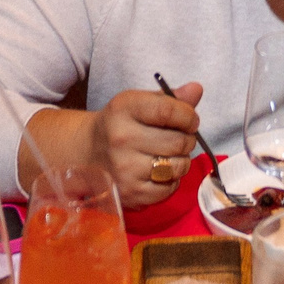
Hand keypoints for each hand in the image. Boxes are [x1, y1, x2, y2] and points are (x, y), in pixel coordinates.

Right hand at [92, 80, 202, 207]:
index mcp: (124, 109)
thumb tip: (196, 90)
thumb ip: (170, 99)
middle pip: (178, 142)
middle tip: (181, 139)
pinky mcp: (129, 194)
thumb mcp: (139, 104)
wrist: (87, 152)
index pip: (168, 111)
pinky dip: (172, 181)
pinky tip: (160, 173)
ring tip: (170, 155)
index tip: (191, 120)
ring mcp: (124, 169)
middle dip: (188, 140)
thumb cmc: (121, 124)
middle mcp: (121, 139)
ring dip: (182, 161)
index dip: (189, 116)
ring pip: (177, 167)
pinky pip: (168, 189)